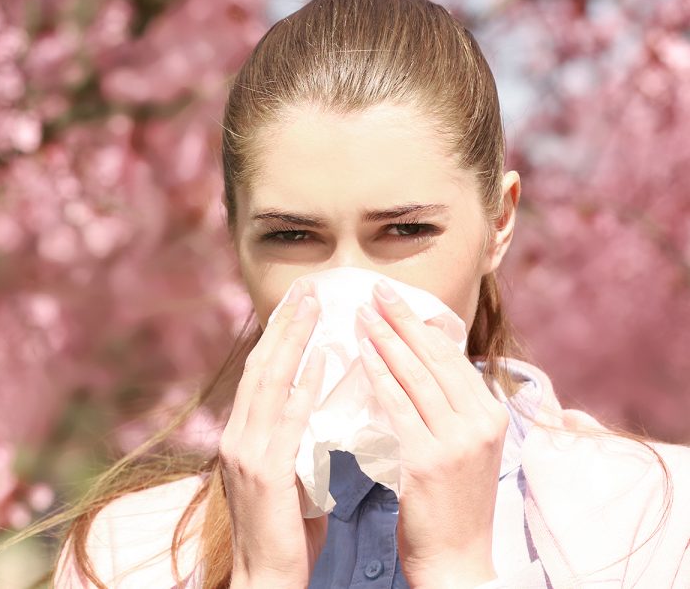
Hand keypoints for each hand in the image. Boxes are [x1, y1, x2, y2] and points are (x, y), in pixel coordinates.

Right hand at [219, 280, 328, 587]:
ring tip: (313, 308)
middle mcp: (237, 438)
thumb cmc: (286, 536)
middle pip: (260, 368)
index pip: (259, 377)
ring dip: (292, 341)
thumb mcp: (290, 479)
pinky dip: (302, 387)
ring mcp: (245, 454)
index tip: (298, 306)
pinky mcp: (263, 473)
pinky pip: (285, 421)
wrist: (264, 580)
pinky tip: (321, 362)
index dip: (278, 339)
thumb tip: (319, 410)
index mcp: (242, 438)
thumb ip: (297, 443)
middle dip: (284, 326)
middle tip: (307, 290)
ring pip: (268, 384)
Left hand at [356, 279, 508, 588]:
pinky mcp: (429, 460)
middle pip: (434, 358)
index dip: (421, 325)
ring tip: (360, 312)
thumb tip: (420, 366)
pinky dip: (378, 378)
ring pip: (415, 376)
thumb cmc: (452, 504)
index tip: (395, 299)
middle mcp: (481, 422)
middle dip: (402, 319)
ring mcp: (457, 441)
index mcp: (491, 415)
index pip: (452, 358)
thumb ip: (449, 409)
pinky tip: (360, 356)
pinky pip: (398, 408)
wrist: (458, 561)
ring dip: (385, 339)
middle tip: (374, 289)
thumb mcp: (463, 448)